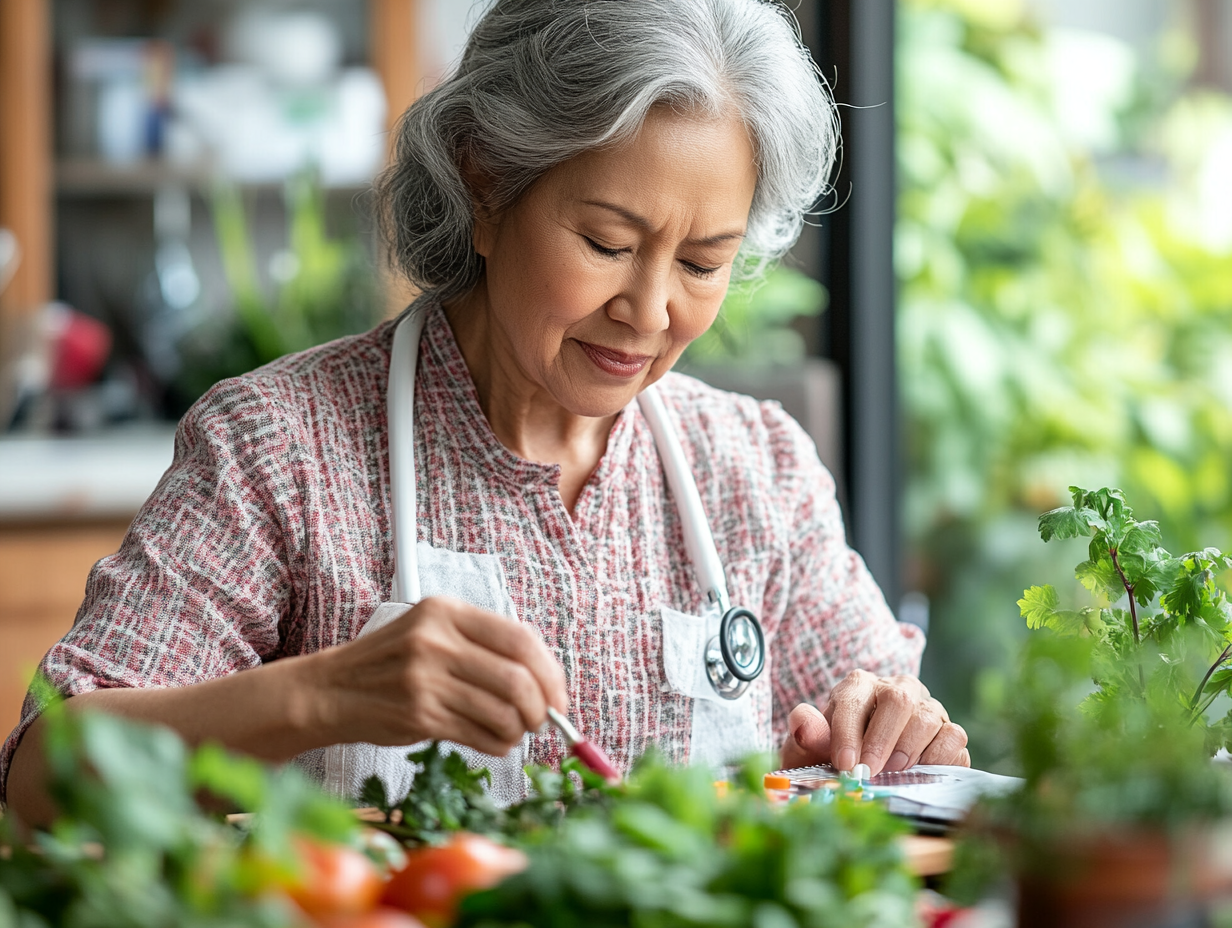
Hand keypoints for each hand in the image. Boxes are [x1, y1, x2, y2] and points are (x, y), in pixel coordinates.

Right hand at [317, 596, 567, 756]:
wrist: (330, 691)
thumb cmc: (389, 664)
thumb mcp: (432, 632)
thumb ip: (482, 644)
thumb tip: (544, 678)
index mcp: (446, 612)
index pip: (521, 640)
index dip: (550, 673)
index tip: (558, 695)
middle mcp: (436, 641)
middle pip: (518, 679)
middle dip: (541, 708)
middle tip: (543, 720)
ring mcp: (425, 679)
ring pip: (503, 712)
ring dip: (519, 729)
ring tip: (513, 731)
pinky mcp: (419, 715)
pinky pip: (480, 735)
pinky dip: (497, 743)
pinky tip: (492, 740)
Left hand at [779, 670, 968, 774]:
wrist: (867, 772)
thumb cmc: (835, 756)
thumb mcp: (811, 748)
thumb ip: (806, 733)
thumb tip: (804, 721)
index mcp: (859, 685)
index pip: (854, 699)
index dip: (848, 732)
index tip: (844, 764)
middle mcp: (897, 689)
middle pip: (898, 700)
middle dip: (881, 740)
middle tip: (870, 771)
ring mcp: (927, 708)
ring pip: (928, 717)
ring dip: (909, 749)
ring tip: (893, 772)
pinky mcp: (949, 731)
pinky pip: (954, 737)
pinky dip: (939, 758)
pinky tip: (920, 773)